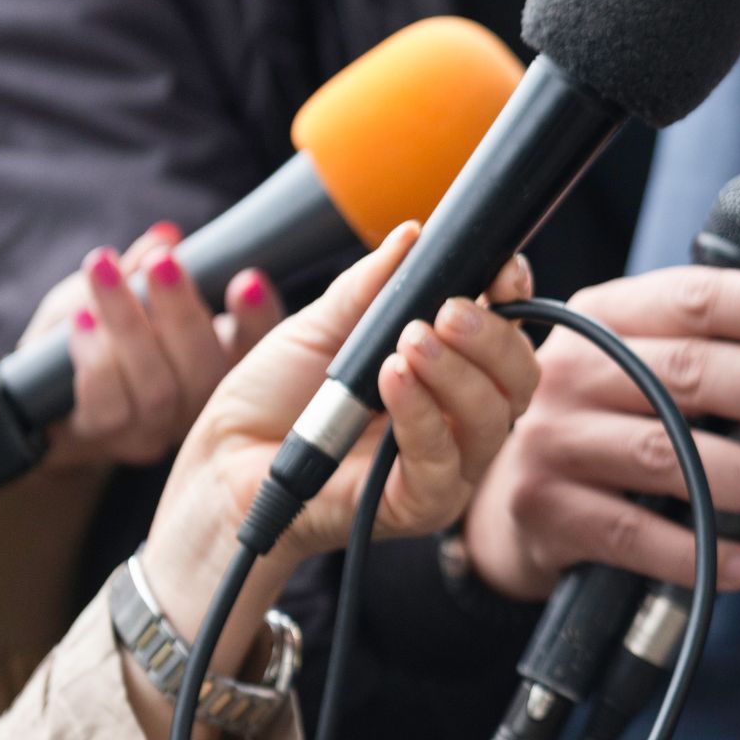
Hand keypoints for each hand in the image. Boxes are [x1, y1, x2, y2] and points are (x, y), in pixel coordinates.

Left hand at [18, 222, 283, 467]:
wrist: (40, 402)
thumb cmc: (94, 338)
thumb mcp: (120, 294)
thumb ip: (145, 268)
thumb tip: (164, 237)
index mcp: (220, 364)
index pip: (256, 345)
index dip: (258, 317)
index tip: (247, 279)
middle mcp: (199, 405)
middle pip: (205, 368)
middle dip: (182, 309)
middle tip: (163, 261)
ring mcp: (155, 429)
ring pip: (156, 385)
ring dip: (128, 323)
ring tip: (103, 270)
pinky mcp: (106, 438)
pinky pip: (107, 403)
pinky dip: (94, 357)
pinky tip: (81, 319)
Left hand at [133, 225, 538, 739]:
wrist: (221, 466)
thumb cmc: (271, 404)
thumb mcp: (320, 328)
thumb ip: (371, 288)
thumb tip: (413, 235)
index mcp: (449, 375)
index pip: (509, 339)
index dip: (514, 301)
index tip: (499, 272)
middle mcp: (460, 421)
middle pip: (519, 378)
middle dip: (492, 337)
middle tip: (447, 310)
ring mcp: (447, 466)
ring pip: (493, 419)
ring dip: (457, 371)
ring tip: (409, 341)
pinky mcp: (419, 504)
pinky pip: (442, 460)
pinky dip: (423, 413)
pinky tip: (392, 378)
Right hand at [461, 264, 739, 599]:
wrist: (509, 501)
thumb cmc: (615, 426)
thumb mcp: (674, 386)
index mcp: (610, 316)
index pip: (695, 298)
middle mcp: (574, 368)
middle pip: (687, 370)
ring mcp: (554, 439)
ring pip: (667, 455)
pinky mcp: (546, 509)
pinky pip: (633, 534)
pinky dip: (698, 552)